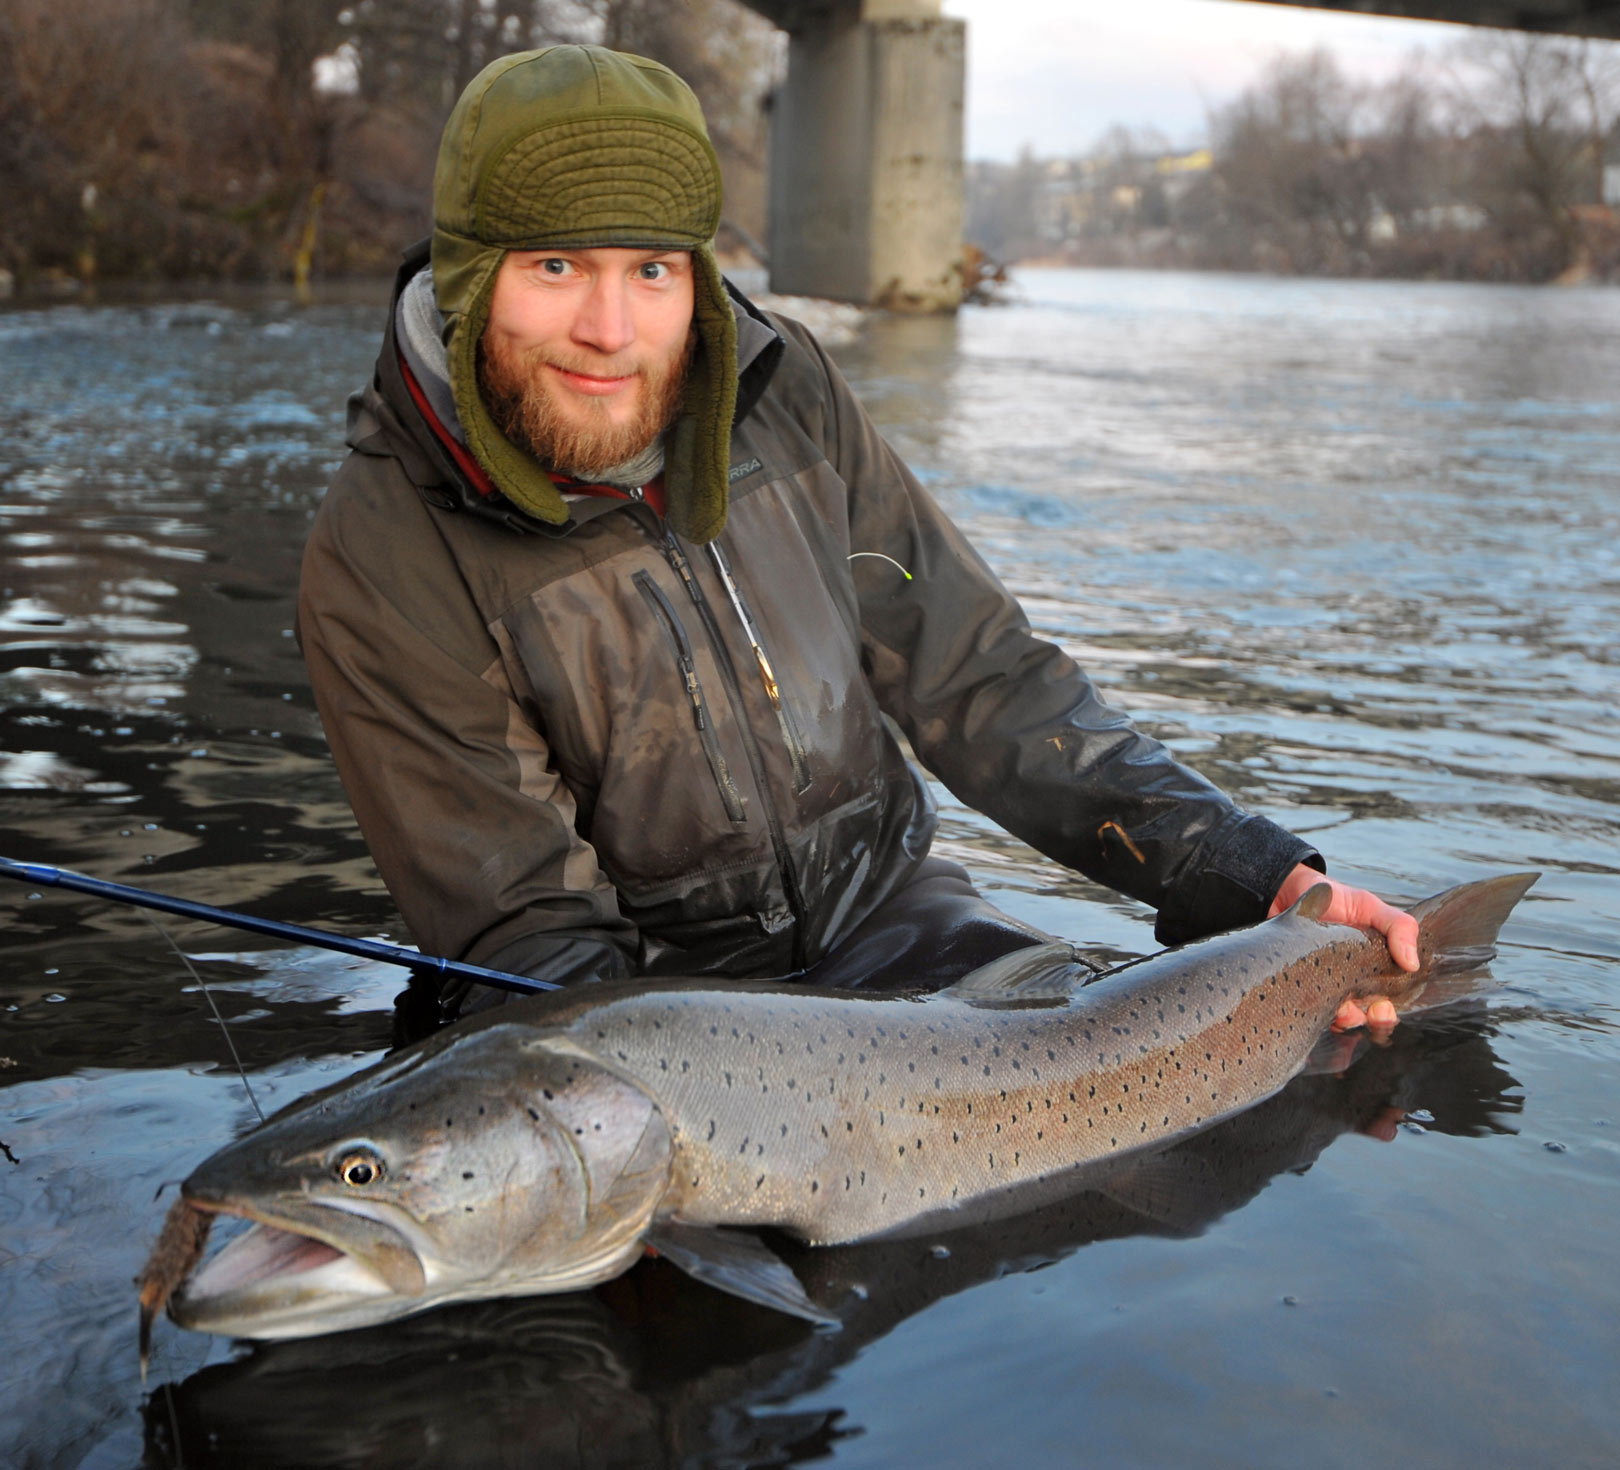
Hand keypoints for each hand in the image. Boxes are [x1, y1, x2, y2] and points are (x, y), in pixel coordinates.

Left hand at [1268, 865, 1420, 1033]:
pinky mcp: (1301, 985)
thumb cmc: (1333, 900)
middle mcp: (1351, 981)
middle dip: (1373, 1021)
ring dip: (1347, 1020)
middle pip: (1367, 1016)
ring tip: (1341, 1010)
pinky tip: (1316, 1005)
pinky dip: (1317, 1015)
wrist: (1288, 891)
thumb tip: (1412, 964)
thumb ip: (1398, 926)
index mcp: (1373, 967)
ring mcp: (1325, 985)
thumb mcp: (1369, 906)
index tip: (1384, 1007)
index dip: (1387, 1011)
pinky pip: (1311, 1012)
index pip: (1388, 999)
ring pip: (1341, 1018)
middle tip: (1369, 1012)